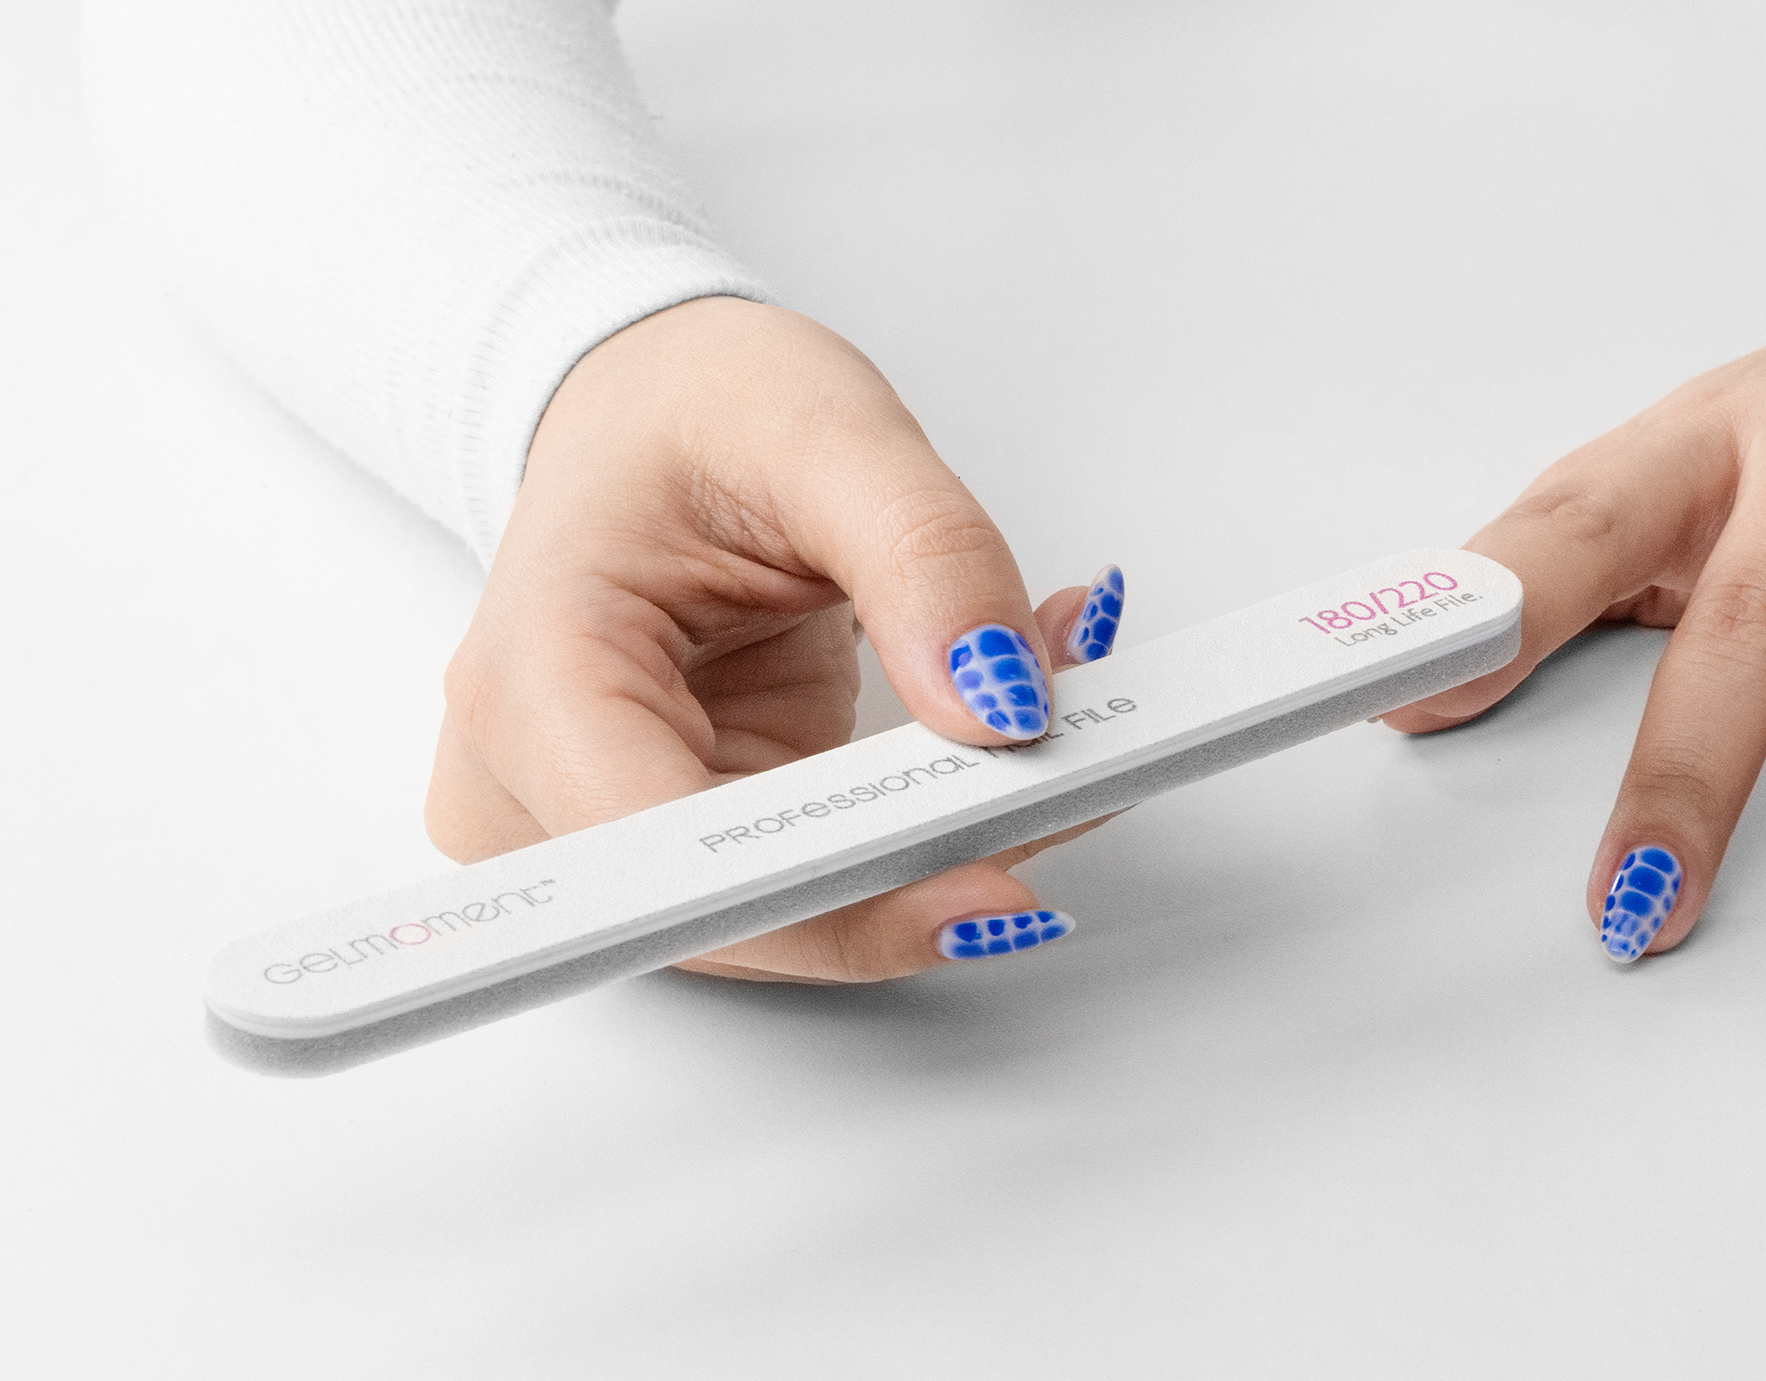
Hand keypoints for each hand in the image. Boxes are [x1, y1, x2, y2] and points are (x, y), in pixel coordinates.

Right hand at [424, 296, 1125, 980]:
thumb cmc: (690, 408)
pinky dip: (929, 821)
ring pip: (805, 913)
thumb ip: (926, 559)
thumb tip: (1001, 706)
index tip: (988, 886)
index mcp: (535, 677)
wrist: (650, 411)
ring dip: (948, 842)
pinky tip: (997, 734)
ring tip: (1052, 721)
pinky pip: (828, 878)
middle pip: (748, 910)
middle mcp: (540, 786)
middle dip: (930, 863)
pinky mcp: (693, 838)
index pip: (673, 852)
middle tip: (1080, 780)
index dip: (837, 895)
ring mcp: (609, 830)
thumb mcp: (827, 431)